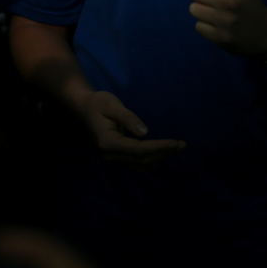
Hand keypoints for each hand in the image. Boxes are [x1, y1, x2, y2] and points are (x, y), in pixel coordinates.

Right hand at [70, 89, 184, 170]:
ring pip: (142, 164)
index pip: (138, 149)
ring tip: (177, 147)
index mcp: (108, 142)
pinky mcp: (118, 157)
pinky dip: (153, 158)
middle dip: (163, 152)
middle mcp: (110, 155)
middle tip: (182, 144)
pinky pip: (138, 163)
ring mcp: (113, 158)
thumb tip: (145, 132)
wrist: (84, 107)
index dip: (158, 147)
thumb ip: (128, 118)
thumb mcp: (112, 105)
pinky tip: (164, 151)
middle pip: (142, 159)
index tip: (175, 142)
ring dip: (160, 157)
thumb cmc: (97, 103)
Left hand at [188, 0, 266, 57]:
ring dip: (201, 10)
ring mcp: (224, 21)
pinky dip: (205, 26)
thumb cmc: (249, 4)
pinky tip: (217, 25)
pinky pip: (198, 26)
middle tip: (212, 0)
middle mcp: (229, 2)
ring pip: (193, 9)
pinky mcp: (220, 37)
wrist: (266, 34)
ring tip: (214, 12)